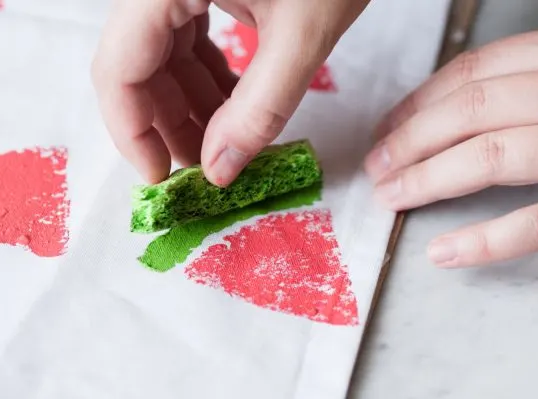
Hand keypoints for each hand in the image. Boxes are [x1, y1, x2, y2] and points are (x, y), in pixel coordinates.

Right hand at [92, 0, 367, 184]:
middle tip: (205, 167)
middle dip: (169, 124)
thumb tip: (220, 171)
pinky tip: (234, 105)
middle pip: (138, 66)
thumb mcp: (303, 35)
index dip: (132, 131)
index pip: (118, 67)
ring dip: (190, 106)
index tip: (161, 178)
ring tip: (226, 142)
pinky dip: (208, 80)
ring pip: (163, 57)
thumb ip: (261, 107)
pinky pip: (188, 41)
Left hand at [365, 22, 537, 267]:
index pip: (470, 75)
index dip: (416, 104)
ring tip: (393, 197)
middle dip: (409, 142)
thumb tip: (446, 104)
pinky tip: (446, 252)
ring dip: (429, 179)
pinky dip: (488, 241)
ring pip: (491, 157)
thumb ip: (530, 77)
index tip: (386, 128)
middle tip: (377, 168)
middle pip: (469, 113)